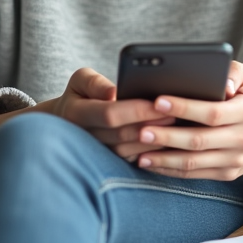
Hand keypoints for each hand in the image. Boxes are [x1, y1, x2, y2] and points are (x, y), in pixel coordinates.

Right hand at [43, 68, 176, 156]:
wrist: (66, 121)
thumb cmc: (80, 93)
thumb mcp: (81, 80)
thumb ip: (96, 83)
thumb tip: (114, 93)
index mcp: (75, 113)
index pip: (110, 114)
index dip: (135, 110)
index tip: (158, 102)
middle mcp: (84, 138)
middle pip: (122, 136)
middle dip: (150, 125)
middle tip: (175, 115)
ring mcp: (96, 153)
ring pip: (128, 152)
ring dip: (153, 142)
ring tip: (176, 128)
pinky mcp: (109, 162)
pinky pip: (131, 161)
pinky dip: (151, 153)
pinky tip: (169, 143)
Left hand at [130, 61, 242, 183]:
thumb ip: (233, 72)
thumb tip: (222, 83)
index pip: (213, 111)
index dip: (185, 107)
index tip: (158, 101)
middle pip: (200, 140)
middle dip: (167, 137)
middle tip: (141, 131)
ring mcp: (236, 159)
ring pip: (195, 162)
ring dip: (164, 159)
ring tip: (140, 153)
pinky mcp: (228, 174)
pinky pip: (195, 174)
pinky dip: (171, 171)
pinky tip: (152, 164)